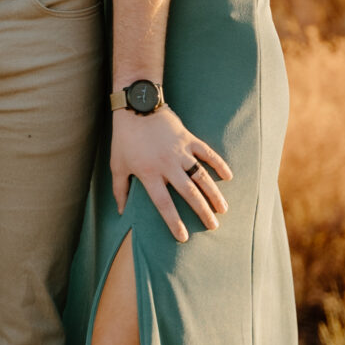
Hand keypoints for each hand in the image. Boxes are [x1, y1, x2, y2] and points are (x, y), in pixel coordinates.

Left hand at [110, 104, 229, 242]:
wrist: (136, 106)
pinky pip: (207, 153)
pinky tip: (228, 176)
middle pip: (189, 193)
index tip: (183, 237)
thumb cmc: (124, 138)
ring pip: (201, 176)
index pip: (164, 204)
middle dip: (202, 211)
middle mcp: (167, 165)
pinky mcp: (188, 138)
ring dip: (214, 193)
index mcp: (149, 174)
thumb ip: (120, 189)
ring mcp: (180, 151)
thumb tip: (121, 211)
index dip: (174, 221)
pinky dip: (218, 164)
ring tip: (223, 208)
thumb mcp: (117, 164)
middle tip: (213, 226)